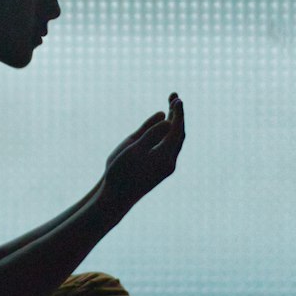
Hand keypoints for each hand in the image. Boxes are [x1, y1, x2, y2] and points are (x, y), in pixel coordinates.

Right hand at [99, 94, 184, 222]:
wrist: (116, 198)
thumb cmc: (120, 172)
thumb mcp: (132, 148)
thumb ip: (150, 133)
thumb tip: (167, 120)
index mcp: (165, 156)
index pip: (177, 129)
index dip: (178, 112)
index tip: (177, 98)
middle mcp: (170, 162)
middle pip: (179, 133)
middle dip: (177, 115)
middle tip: (174, 96)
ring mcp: (166, 167)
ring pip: (175, 141)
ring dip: (174, 123)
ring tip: (171, 106)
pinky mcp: (161, 170)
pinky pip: (169, 147)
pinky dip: (169, 133)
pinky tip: (164, 125)